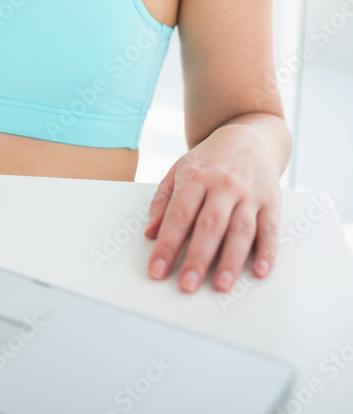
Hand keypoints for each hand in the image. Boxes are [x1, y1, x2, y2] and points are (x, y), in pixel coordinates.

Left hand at [143, 123, 281, 292]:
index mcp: (196, 176)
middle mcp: (223, 185)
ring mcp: (249, 193)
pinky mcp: (271, 201)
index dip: (167, 245)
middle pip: (209, 225)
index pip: (179, 215)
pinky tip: (259, 271)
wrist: (247, 136)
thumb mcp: (180, 170)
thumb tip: (150, 231)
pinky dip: (266, 251)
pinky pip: (270, 228)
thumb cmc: (210, 160)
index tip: (157, 270)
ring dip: (231, 260)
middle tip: (187, 285)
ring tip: (222, 285)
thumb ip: (164, 200)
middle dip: (198, 258)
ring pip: (241, 230)